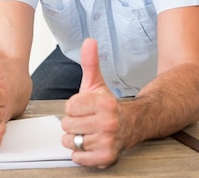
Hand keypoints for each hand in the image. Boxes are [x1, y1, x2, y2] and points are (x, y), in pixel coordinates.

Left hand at [61, 38, 122, 167]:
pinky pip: (78, 157)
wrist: (131, 125)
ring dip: (76, 139)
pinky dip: (80, 154)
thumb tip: (89, 41)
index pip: (69, 106)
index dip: (74, 107)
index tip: (84, 108)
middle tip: (86, 121)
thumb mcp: (97, 83)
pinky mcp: (106, 157)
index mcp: (104, 103)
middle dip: (73, 123)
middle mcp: (108, 122)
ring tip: (88, 132)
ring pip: (71, 141)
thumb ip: (90, 62)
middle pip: (68, 125)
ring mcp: (108, 141)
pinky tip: (90, 144)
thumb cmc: (107, 106)